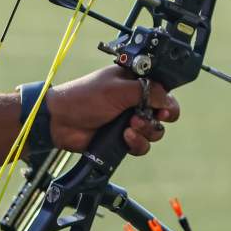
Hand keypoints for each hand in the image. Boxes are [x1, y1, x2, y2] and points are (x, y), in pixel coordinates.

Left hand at [46, 66, 179, 155]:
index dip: (167, 101)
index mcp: (137, 83)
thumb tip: (168, 100)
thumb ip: (148, 91)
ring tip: (130, 126)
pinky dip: (137, 143)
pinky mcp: (123, 139)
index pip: (164, 91)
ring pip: (155, 131)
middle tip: (148, 117)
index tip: (163, 109)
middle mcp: (137, 102)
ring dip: (146, 130)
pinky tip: (124, 138)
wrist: (61, 121)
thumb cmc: (86, 97)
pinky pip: (142, 146)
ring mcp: (130, 121)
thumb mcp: (119, 89)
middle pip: (164, 114)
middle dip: (158, 118)